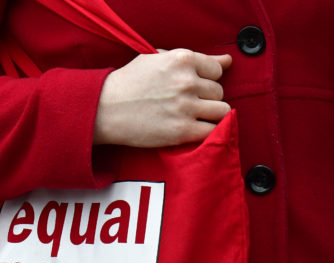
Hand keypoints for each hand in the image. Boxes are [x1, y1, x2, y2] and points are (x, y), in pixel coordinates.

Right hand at [93, 49, 232, 146]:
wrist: (106, 109)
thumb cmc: (131, 82)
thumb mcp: (158, 59)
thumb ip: (194, 59)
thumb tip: (227, 61)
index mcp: (181, 59)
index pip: (216, 70)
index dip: (207, 79)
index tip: (193, 86)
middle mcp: (186, 82)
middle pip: (219, 91)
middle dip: (207, 98)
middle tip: (190, 103)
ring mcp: (186, 107)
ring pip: (222, 111)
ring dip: (212, 115)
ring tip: (196, 116)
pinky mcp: (183, 130)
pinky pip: (213, 131)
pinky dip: (208, 131)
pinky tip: (195, 129)